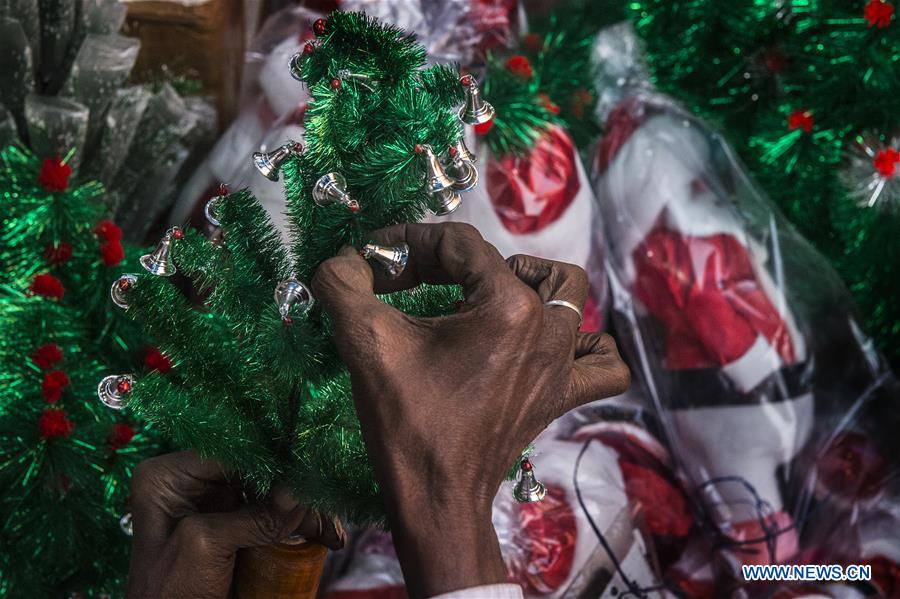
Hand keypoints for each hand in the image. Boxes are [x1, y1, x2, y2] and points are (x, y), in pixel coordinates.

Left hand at [126, 451, 344, 598]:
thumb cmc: (169, 593)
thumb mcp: (205, 545)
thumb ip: (252, 515)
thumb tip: (299, 493)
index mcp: (169, 476)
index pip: (230, 449)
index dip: (271, 457)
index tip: (308, 468)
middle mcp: (192, 482)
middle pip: (257, 470)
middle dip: (294, 488)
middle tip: (327, 501)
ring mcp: (215, 503)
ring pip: (272, 492)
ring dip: (305, 511)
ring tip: (331, 532)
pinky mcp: (235, 524)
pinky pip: (274, 514)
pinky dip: (300, 525)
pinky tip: (324, 535)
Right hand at [312, 223, 629, 596]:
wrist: (438, 500)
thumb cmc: (408, 423)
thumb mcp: (366, 345)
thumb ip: (344, 284)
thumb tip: (343, 258)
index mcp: (509, 305)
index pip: (458, 244)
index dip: (409, 241)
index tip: (374, 259)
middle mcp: (548, 327)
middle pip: (506, 262)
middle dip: (452, 262)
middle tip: (409, 284)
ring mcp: (564, 363)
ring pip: (569, 295)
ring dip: (529, 282)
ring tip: (484, 296)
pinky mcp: (563, 394)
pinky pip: (601, 360)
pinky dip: (586, 345)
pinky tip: (551, 344)